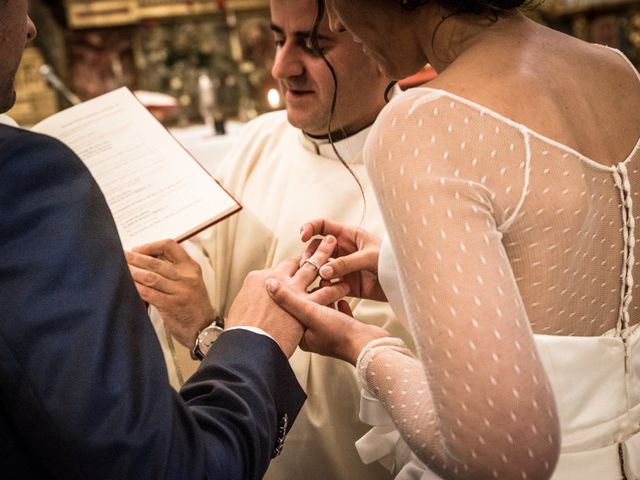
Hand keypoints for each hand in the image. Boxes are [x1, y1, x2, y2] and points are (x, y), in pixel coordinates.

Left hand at [125, 239, 214, 347]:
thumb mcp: (192, 281)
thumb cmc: (195, 304)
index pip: (170, 246)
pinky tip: (127, 285)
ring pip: (149, 277)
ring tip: (122, 268)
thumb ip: (175, 270)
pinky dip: (135, 288)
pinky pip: (148, 293)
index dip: (151, 246)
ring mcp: (179, 291)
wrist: (204, 327)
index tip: (139, 249)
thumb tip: (148, 260)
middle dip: (135, 258)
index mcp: (191, 267)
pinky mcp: (170, 305)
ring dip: (132, 272)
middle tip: (123, 256)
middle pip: (155, 262)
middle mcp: (186, 277)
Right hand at [227, 236, 347, 357]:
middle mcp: (276, 279)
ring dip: (325, 258)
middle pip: (296, 262)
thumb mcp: (240, 310)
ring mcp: (292, 291)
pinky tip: (344, 285)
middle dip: (311, 251)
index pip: (278, 269)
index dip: (291, 266)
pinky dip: (335, 288)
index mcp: (258, 279)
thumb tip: (250, 300)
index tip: (300, 263)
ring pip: (313, 269)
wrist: (248, 348)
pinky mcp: (306, 306)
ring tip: (336, 250)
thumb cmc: (241, 333)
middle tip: (322, 242)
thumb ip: (249, 300)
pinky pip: (325, 293)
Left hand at [266, 280, 389, 364]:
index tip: (293, 275)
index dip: (291, 290)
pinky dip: (338, 304)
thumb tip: (268, 284)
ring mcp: (328, 334)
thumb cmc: (338, 333)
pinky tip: (341, 298)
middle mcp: (312, 335)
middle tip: (311, 275)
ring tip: (326, 282)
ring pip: (323, 309)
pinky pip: (337, 314)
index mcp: (300, 334)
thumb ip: (289, 298)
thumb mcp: (310, 312)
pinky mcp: (343, 331)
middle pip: (307, 308)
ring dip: (325, 295)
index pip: (290, 308)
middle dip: (310, 292)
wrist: (368, 345)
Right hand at [300, 219, 385, 301]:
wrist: (405, 283)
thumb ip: (346, 264)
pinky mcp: (346, 284)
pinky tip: (325, 291)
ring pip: (320, 267)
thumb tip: (323, 272)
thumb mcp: (369, 258)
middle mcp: (343, 250)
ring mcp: (343, 267)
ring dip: (315, 272)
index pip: (323, 226)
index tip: (302, 236)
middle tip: (307, 264)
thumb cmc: (391, 262)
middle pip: (317, 248)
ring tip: (316, 279)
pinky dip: (324, 287)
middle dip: (310, 254)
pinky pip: (329, 284)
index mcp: (349, 236)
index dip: (310, 228)